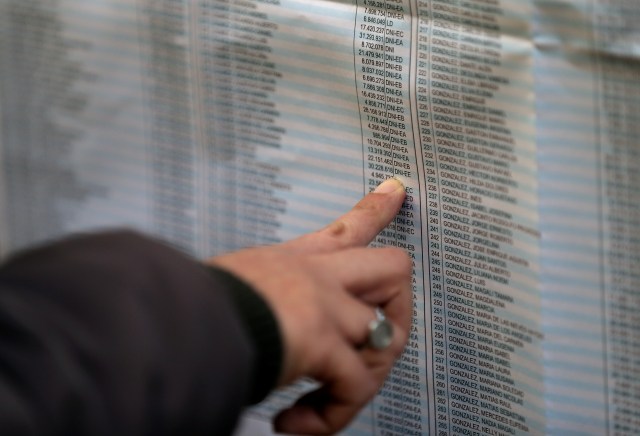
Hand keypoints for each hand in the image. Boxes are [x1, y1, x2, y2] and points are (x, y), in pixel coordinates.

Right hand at [209, 178, 411, 434]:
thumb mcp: (231, 281)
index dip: (375, 209)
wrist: (172, 319)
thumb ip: (257, 295)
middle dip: (400, 307)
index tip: (395, 193)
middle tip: (383, 339)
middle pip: (393, 268)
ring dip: (365, 377)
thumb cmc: (191, 304)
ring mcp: (324, 307)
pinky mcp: (322, 343)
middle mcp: (316, 277)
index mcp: (294, 261)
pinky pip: (355, 387)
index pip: (344, 229)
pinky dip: (333, 415)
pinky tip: (297, 422)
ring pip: (388, 336)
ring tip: (331, 397)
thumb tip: (252, 322)